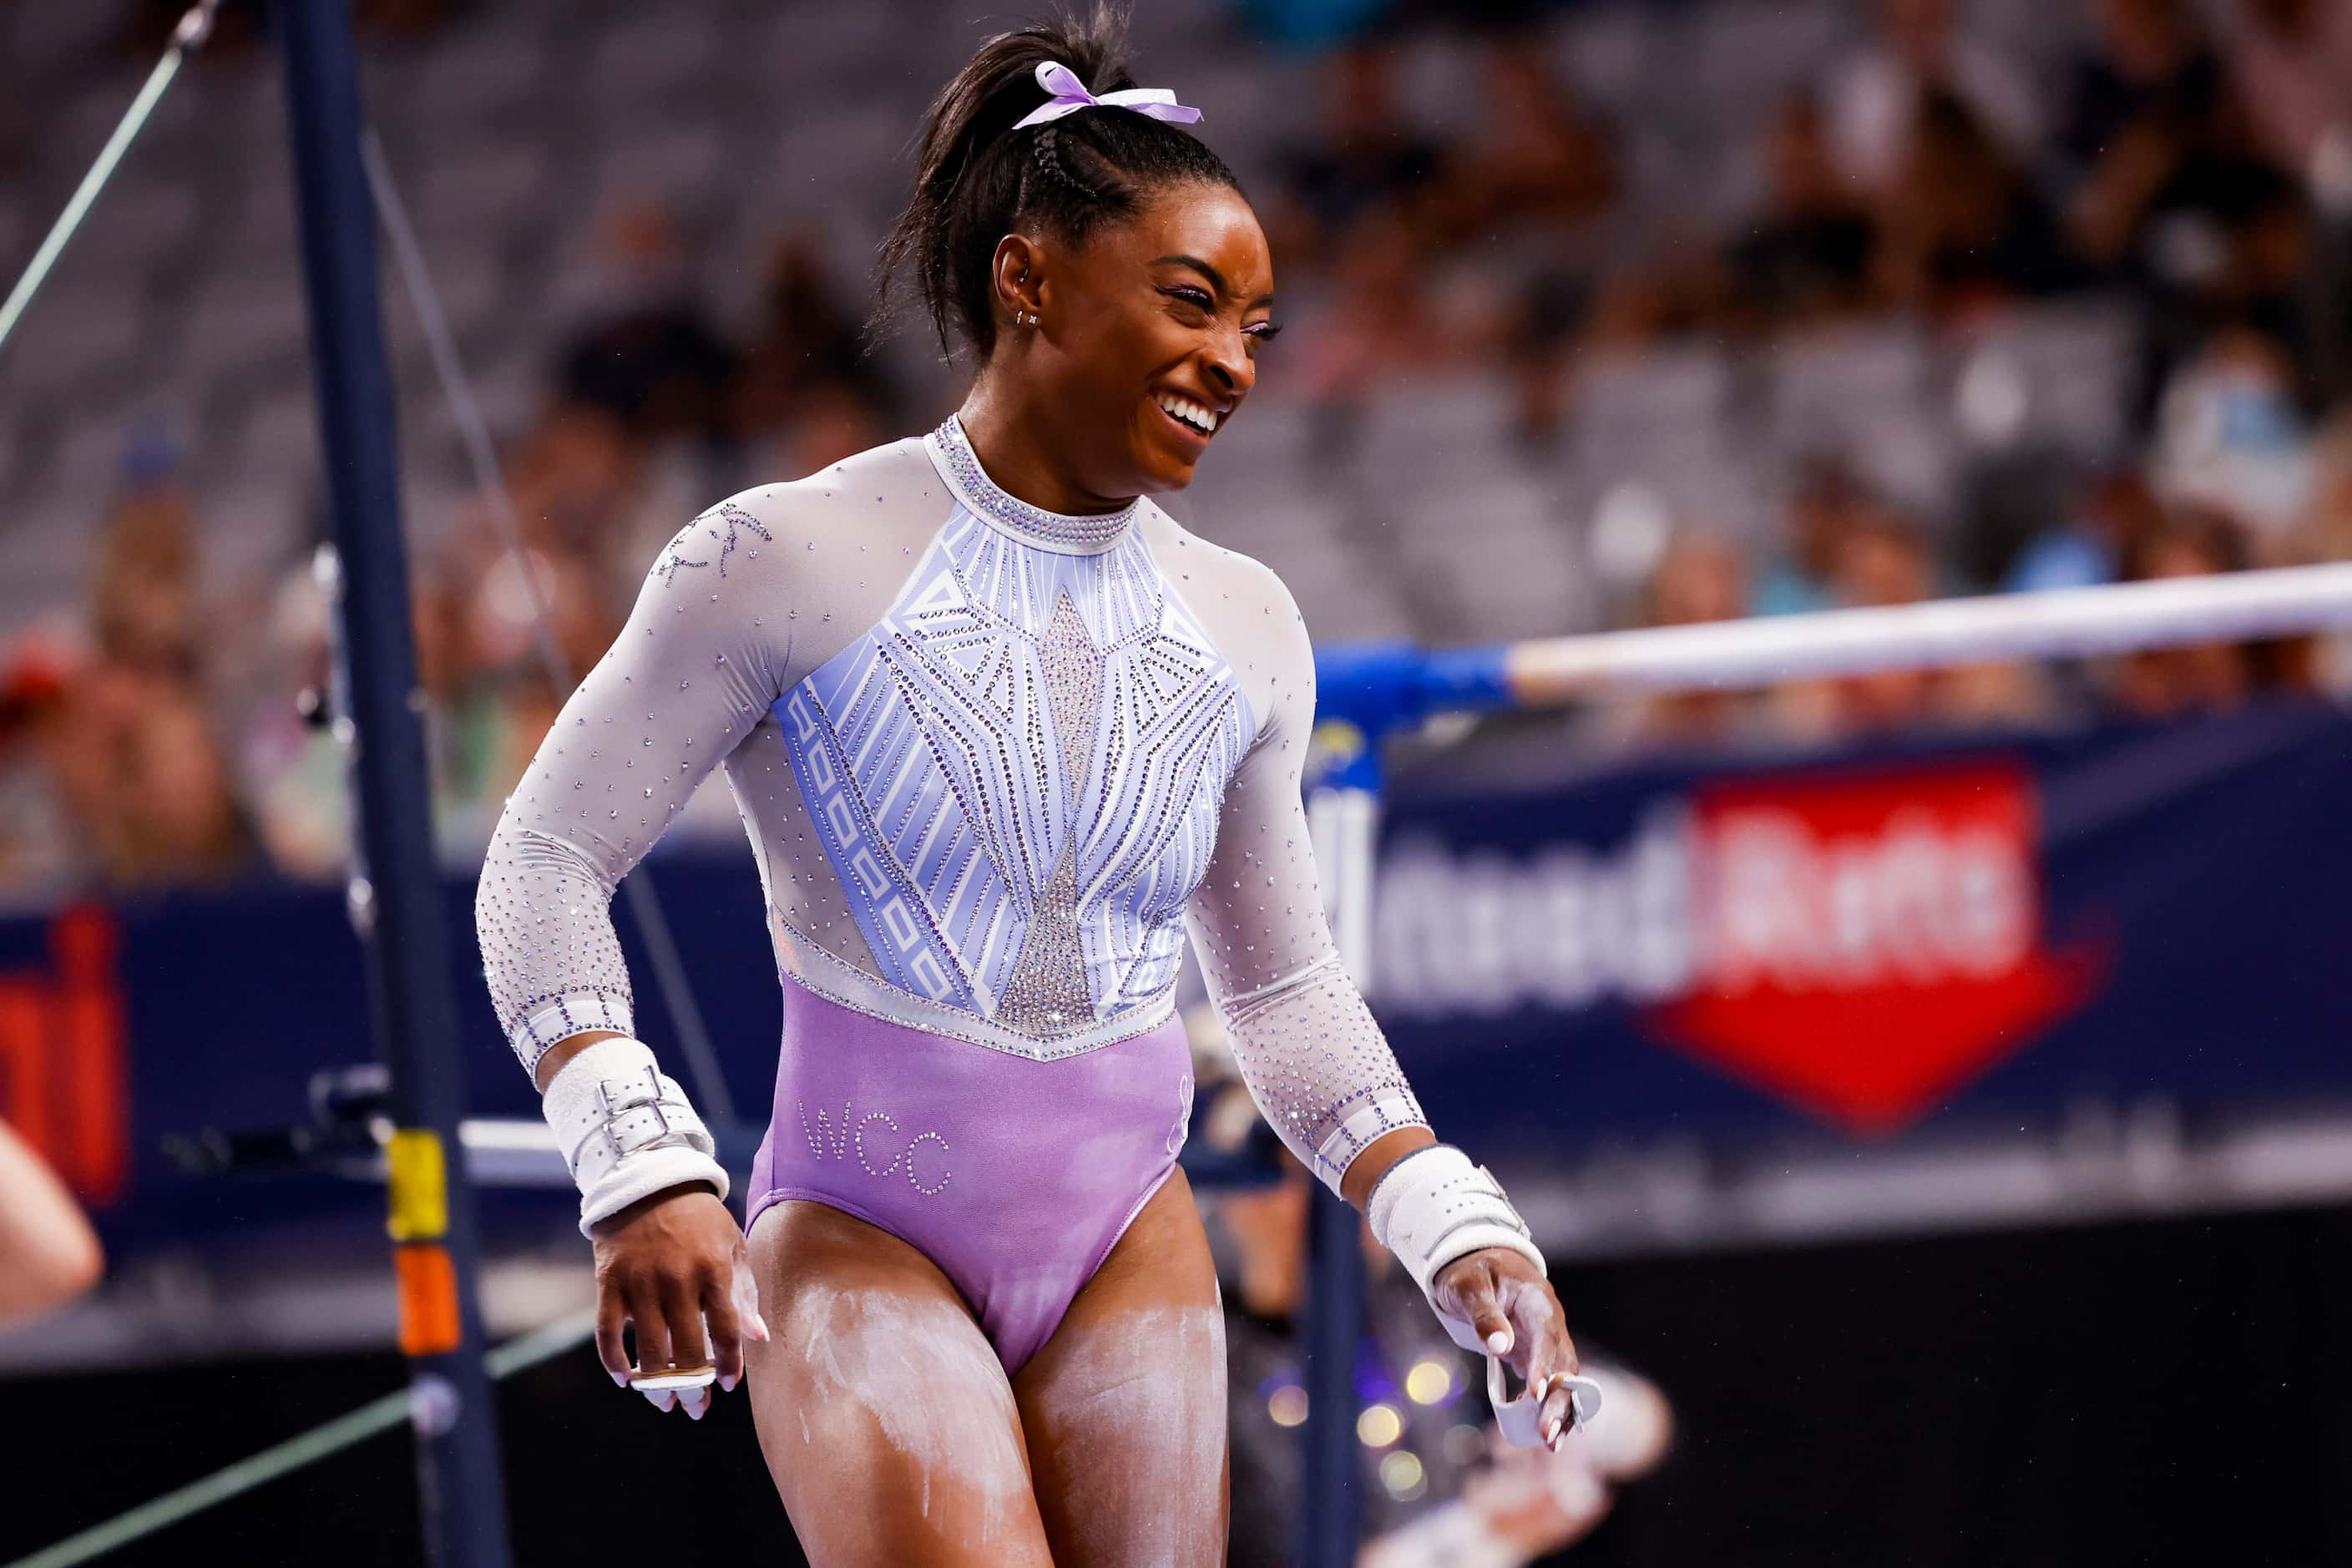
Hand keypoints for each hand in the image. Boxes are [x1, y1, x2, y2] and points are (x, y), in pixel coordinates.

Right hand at [589, 1183, 769, 1417]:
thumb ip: (745, 1293)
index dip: (727, 1364)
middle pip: (688, 1350)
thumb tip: (758, 1339)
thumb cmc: (699, 1221)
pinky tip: (625, 1381)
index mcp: (714, 1271)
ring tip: (664, 1402)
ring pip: (650, 1350)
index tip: (727, 1384)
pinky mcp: (609, 1284)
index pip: (726, 1331)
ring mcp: (641, 1283)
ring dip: (656, 1385)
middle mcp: (678, 1280)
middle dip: (694, 1387)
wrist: (648, 1184)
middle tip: (696, 1407)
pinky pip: (608, 1333)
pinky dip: (614, 1362)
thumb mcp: (732, 1247)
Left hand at [1433, 1247, 1580, 1450]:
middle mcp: (1551, 1324)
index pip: (1546, 1335)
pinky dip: (1549, 1407)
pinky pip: (1551, 1384)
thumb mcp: (1468, 1286)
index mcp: (1537, 1301)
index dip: (1544, 1364)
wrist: (1480, 1263)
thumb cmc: (1471, 1272)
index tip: (1536, 1393)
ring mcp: (1548, 1341)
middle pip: (1563, 1364)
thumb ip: (1484, 1314)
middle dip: (1557, 1400)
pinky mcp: (1539, 1356)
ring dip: (1560, 1411)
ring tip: (1551, 1443)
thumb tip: (1500, 1347)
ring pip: (1563, 1379)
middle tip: (1546, 1434)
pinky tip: (1542, 1433)